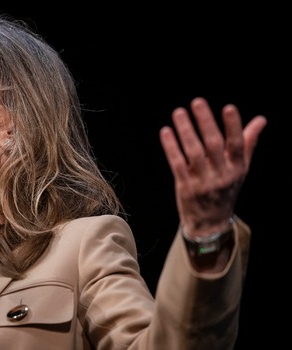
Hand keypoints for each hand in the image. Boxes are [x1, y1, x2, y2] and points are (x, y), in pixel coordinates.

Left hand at [159, 97, 266, 236]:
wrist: (211, 223)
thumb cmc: (226, 188)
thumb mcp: (240, 169)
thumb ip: (248, 143)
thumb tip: (261, 119)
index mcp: (237, 168)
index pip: (237, 144)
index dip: (234, 126)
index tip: (228, 107)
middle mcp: (222, 175)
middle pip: (214, 145)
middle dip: (206, 123)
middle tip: (197, 102)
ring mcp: (203, 182)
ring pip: (194, 153)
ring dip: (185, 131)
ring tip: (179, 112)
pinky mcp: (186, 187)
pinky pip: (178, 164)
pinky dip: (171, 147)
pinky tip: (166, 131)